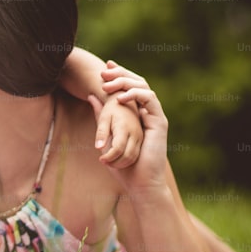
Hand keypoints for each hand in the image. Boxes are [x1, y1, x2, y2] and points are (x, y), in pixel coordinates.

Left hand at [88, 63, 168, 192]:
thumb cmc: (124, 165)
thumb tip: (91, 97)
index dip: (118, 74)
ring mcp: (154, 116)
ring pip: (144, 86)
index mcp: (136, 113)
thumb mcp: (107, 133)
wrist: (140, 183)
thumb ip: (101, 115)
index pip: (129, 86)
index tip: (103, 68)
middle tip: (103, 71)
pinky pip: (150, 99)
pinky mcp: (159, 122)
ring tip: (107, 86)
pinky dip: (135, 94)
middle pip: (137, 81)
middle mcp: (147, 111)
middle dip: (120, 73)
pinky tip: (120, 98)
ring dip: (125, 82)